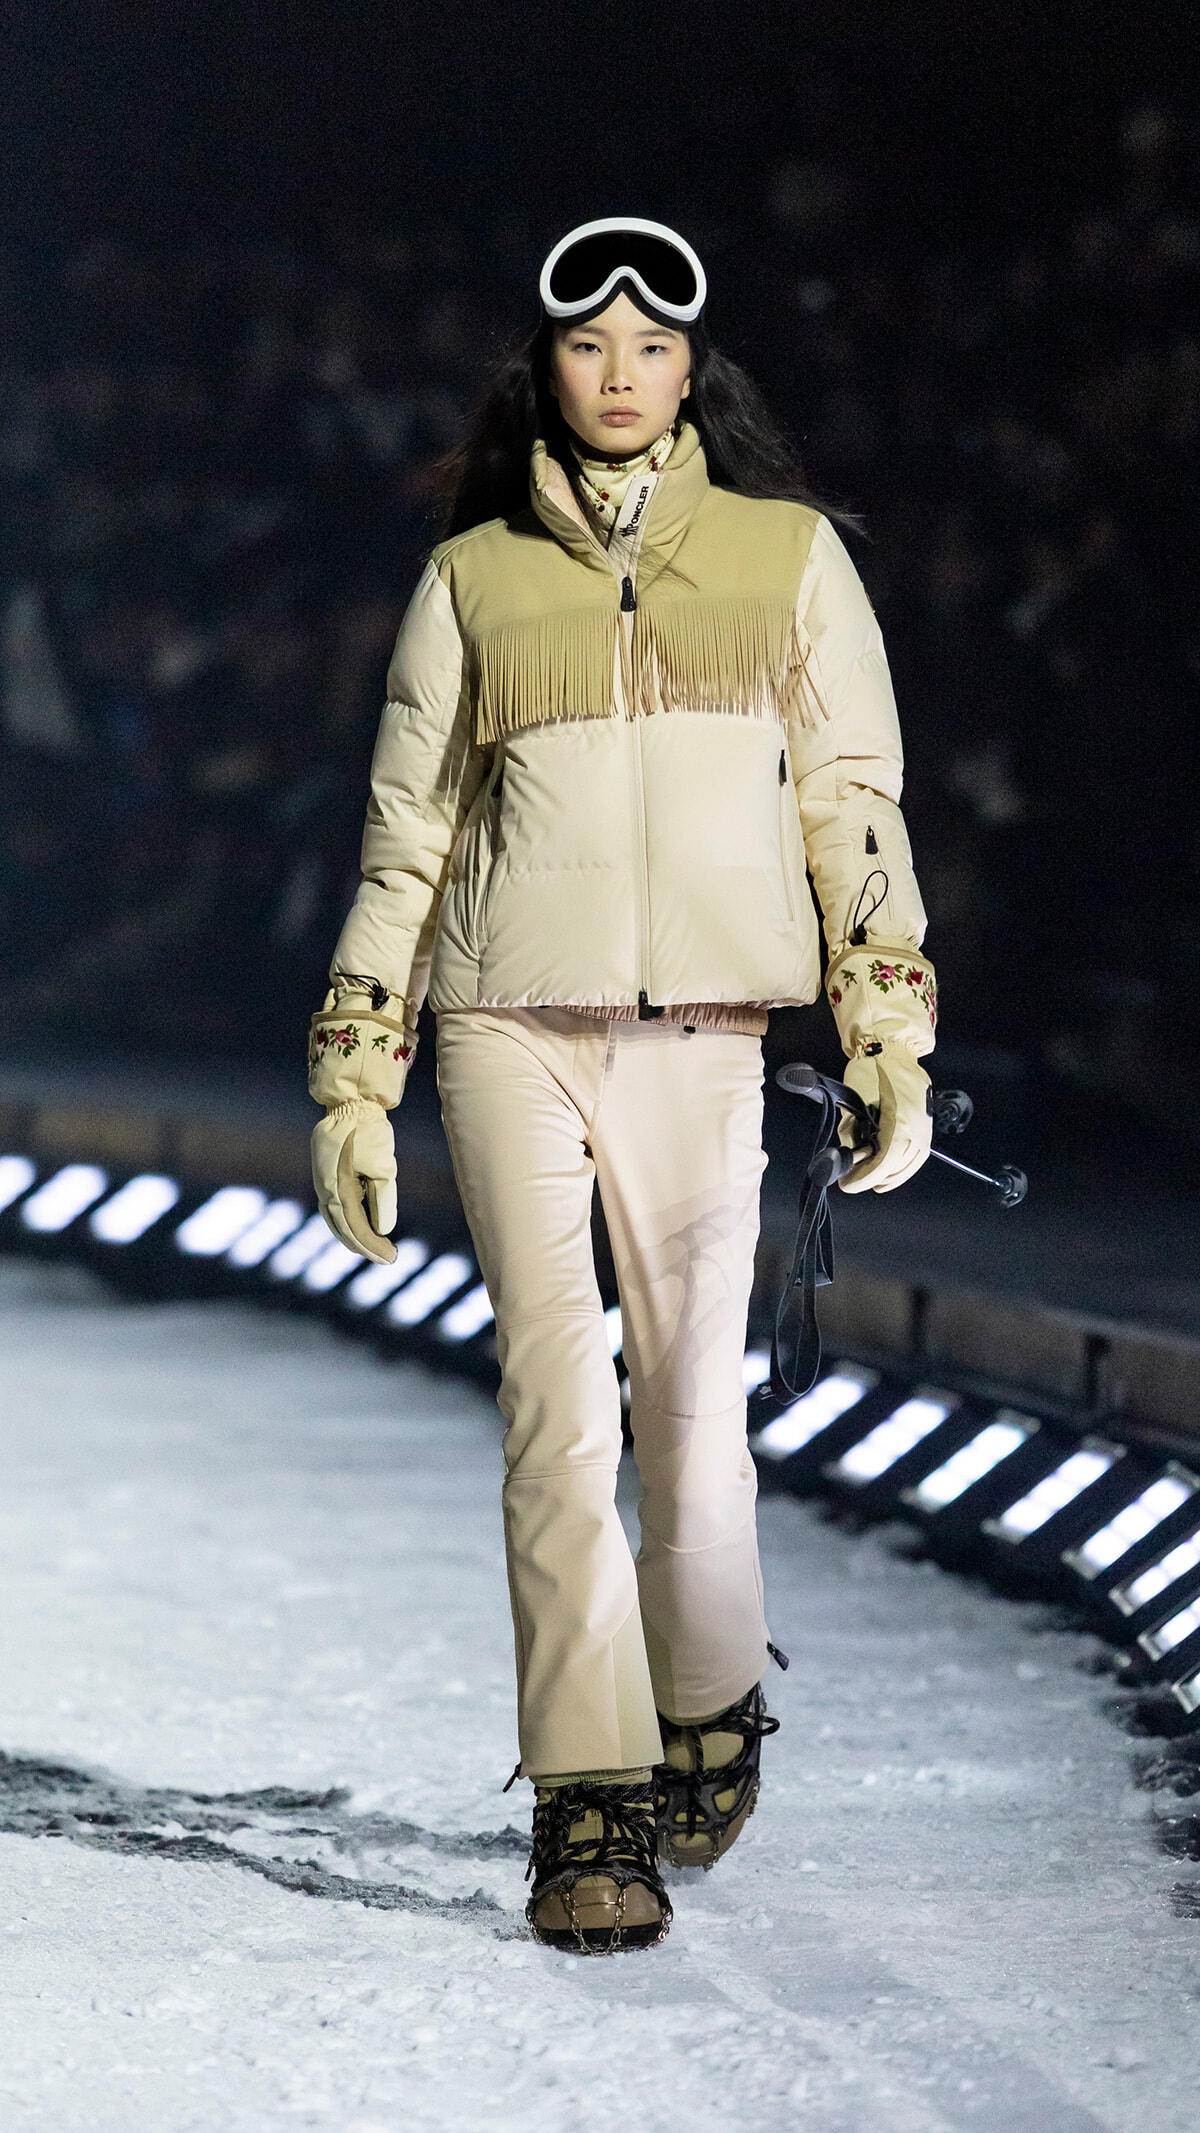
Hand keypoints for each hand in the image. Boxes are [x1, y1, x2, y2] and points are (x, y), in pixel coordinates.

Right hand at [311, 1100, 396, 1260]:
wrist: (349, 1103)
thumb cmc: (369, 1132)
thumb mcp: (383, 1166)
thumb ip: (384, 1199)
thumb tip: (384, 1230)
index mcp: (337, 1188)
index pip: (356, 1227)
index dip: (373, 1246)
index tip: (392, 1258)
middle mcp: (325, 1189)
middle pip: (343, 1228)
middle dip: (365, 1246)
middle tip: (387, 1258)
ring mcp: (321, 1183)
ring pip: (336, 1220)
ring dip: (354, 1236)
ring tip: (375, 1248)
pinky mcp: (324, 1177)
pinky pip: (333, 1207)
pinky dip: (346, 1221)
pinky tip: (360, 1227)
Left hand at [837, 1039, 931, 1194]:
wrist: (890, 1048)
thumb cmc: (868, 1070)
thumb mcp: (852, 1103)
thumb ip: (853, 1132)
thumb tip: (852, 1155)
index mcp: (899, 1122)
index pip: (884, 1163)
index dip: (866, 1178)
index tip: (849, 1185)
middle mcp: (917, 1127)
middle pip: (897, 1167)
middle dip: (874, 1178)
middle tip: (855, 1183)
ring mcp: (925, 1125)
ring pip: (911, 1163)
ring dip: (891, 1175)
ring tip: (873, 1181)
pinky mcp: (926, 1121)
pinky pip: (919, 1152)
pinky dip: (905, 1165)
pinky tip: (892, 1171)